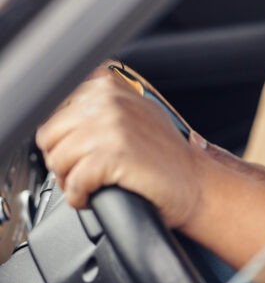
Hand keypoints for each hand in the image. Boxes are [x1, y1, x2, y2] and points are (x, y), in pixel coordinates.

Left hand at [35, 63, 205, 228]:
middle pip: (49, 136)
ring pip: (57, 160)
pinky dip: (79, 197)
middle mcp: (108, 100)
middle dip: (62, 159)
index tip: (77, 149)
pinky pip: (73, 182)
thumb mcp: (137, 111)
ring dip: (70, 179)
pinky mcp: (113, 156)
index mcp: (109, 85)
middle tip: (84, 170)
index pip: (53, 110)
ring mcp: (111, 126)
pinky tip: (94, 196)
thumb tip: (62, 111)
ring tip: (92, 183)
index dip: (63, 136)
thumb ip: (103, 102)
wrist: (197, 183)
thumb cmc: (168, 155)